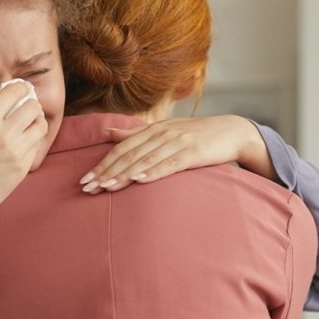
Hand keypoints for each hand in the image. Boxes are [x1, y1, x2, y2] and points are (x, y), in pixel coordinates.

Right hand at [0, 82, 46, 259]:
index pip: (15, 92)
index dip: (20, 88)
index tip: (18, 91)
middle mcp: (4, 134)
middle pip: (33, 107)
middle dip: (30, 105)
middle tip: (24, 109)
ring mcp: (16, 152)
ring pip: (41, 126)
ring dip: (36, 122)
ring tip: (28, 125)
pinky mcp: (22, 168)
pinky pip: (36, 147)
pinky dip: (32, 141)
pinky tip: (22, 143)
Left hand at [78, 114, 277, 193]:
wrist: (233, 131)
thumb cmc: (195, 134)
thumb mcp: (164, 131)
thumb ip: (135, 134)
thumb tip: (107, 133)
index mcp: (153, 130)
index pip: (122, 148)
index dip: (102, 164)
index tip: (85, 179)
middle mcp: (162, 134)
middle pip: (129, 155)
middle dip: (106, 172)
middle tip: (87, 188)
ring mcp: (178, 142)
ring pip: (145, 160)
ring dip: (124, 174)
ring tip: (106, 187)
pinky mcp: (193, 153)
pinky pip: (170, 164)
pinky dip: (153, 172)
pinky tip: (139, 180)